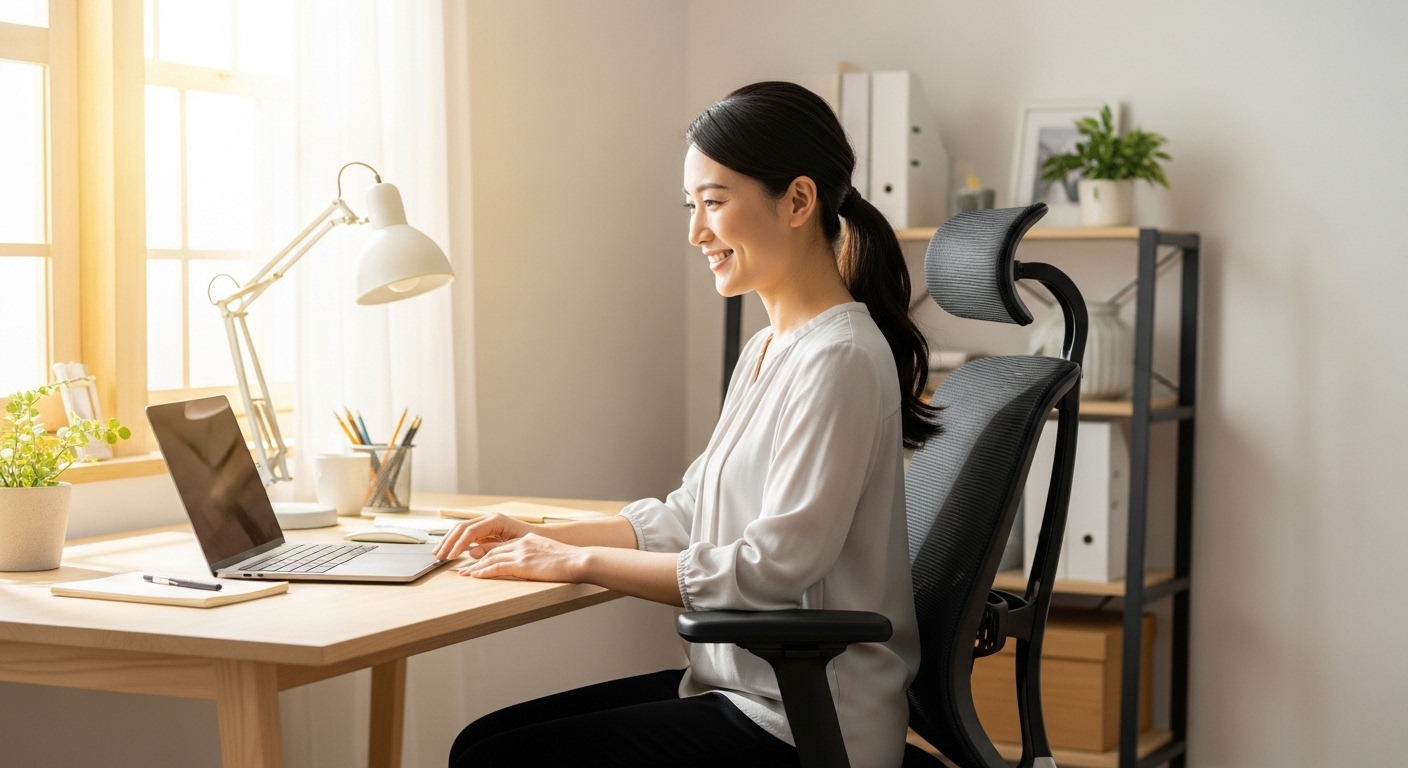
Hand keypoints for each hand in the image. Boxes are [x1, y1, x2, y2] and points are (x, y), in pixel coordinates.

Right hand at [433, 513, 533, 560]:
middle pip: (461, 528)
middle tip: (438, 556)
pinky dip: (454, 541)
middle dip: (448, 542)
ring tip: (437, 553)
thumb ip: (491, 549)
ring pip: (460, 529)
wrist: (540, 536)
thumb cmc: (529, 541)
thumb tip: (471, 552)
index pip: (470, 531)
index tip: (450, 557)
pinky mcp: (484, 529)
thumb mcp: (511, 546)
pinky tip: (447, 550)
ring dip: (447, 541)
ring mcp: (485, 522)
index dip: (458, 544)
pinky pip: (465, 533)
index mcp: (495, 520)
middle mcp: (488, 518)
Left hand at [459, 533, 585, 582]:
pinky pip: (497, 567)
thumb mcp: (551, 554)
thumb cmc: (570, 561)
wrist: (578, 560)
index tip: (475, 557)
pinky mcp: (522, 564)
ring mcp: (522, 553)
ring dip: (475, 566)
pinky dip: (483, 571)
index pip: (502, 545)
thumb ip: (539, 556)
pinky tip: (475, 576)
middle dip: (476, 558)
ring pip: (491, 558)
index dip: (487, 552)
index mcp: (529, 540)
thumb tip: (537, 564)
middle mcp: (522, 543)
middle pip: (492, 550)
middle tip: (463, 566)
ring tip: (463, 573)